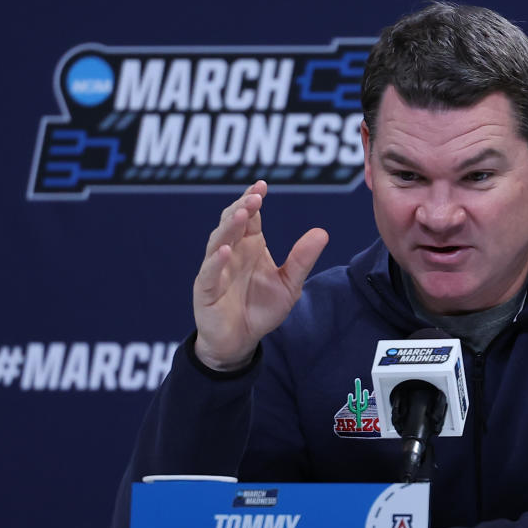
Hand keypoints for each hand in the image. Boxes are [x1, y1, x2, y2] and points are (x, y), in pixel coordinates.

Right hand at [192, 180, 328, 370]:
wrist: (241, 341)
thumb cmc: (262, 308)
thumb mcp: (289, 284)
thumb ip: (302, 260)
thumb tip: (322, 232)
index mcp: (250, 245)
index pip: (250, 216)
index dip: (253, 199)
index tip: (263, 185)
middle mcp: (231, 252)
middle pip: (232, 222)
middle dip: (242, 207)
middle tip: (255, 196)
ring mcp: (216, 269)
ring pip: (218, 241)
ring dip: (229, 227)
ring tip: (242, 214)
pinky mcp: (206, 290)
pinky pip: (209, 273)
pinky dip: (216, 261)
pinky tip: (225, 250)